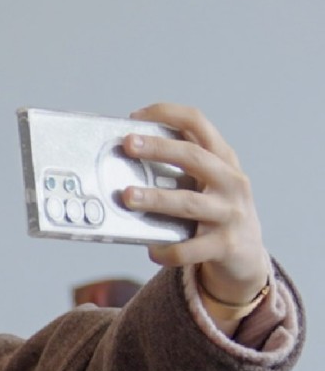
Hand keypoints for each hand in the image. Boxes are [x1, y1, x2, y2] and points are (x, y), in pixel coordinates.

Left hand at [123, 104, 270, 311]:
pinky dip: (167, 249)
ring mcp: (230, 213)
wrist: (247, 255)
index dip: (168, 114)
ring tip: (127, 196)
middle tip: (128, 144)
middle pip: (195, 157)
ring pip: (189, 202)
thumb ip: (178, 170)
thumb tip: (122, 161)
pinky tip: (152, 249)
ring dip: (156, 198)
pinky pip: (190, 248)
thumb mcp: (206, 184)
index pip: (198, 124)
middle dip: (160, 148)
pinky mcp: (225, 245)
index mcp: (223, 160)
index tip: (136, 116)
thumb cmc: (214, 212)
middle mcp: (231, 182)